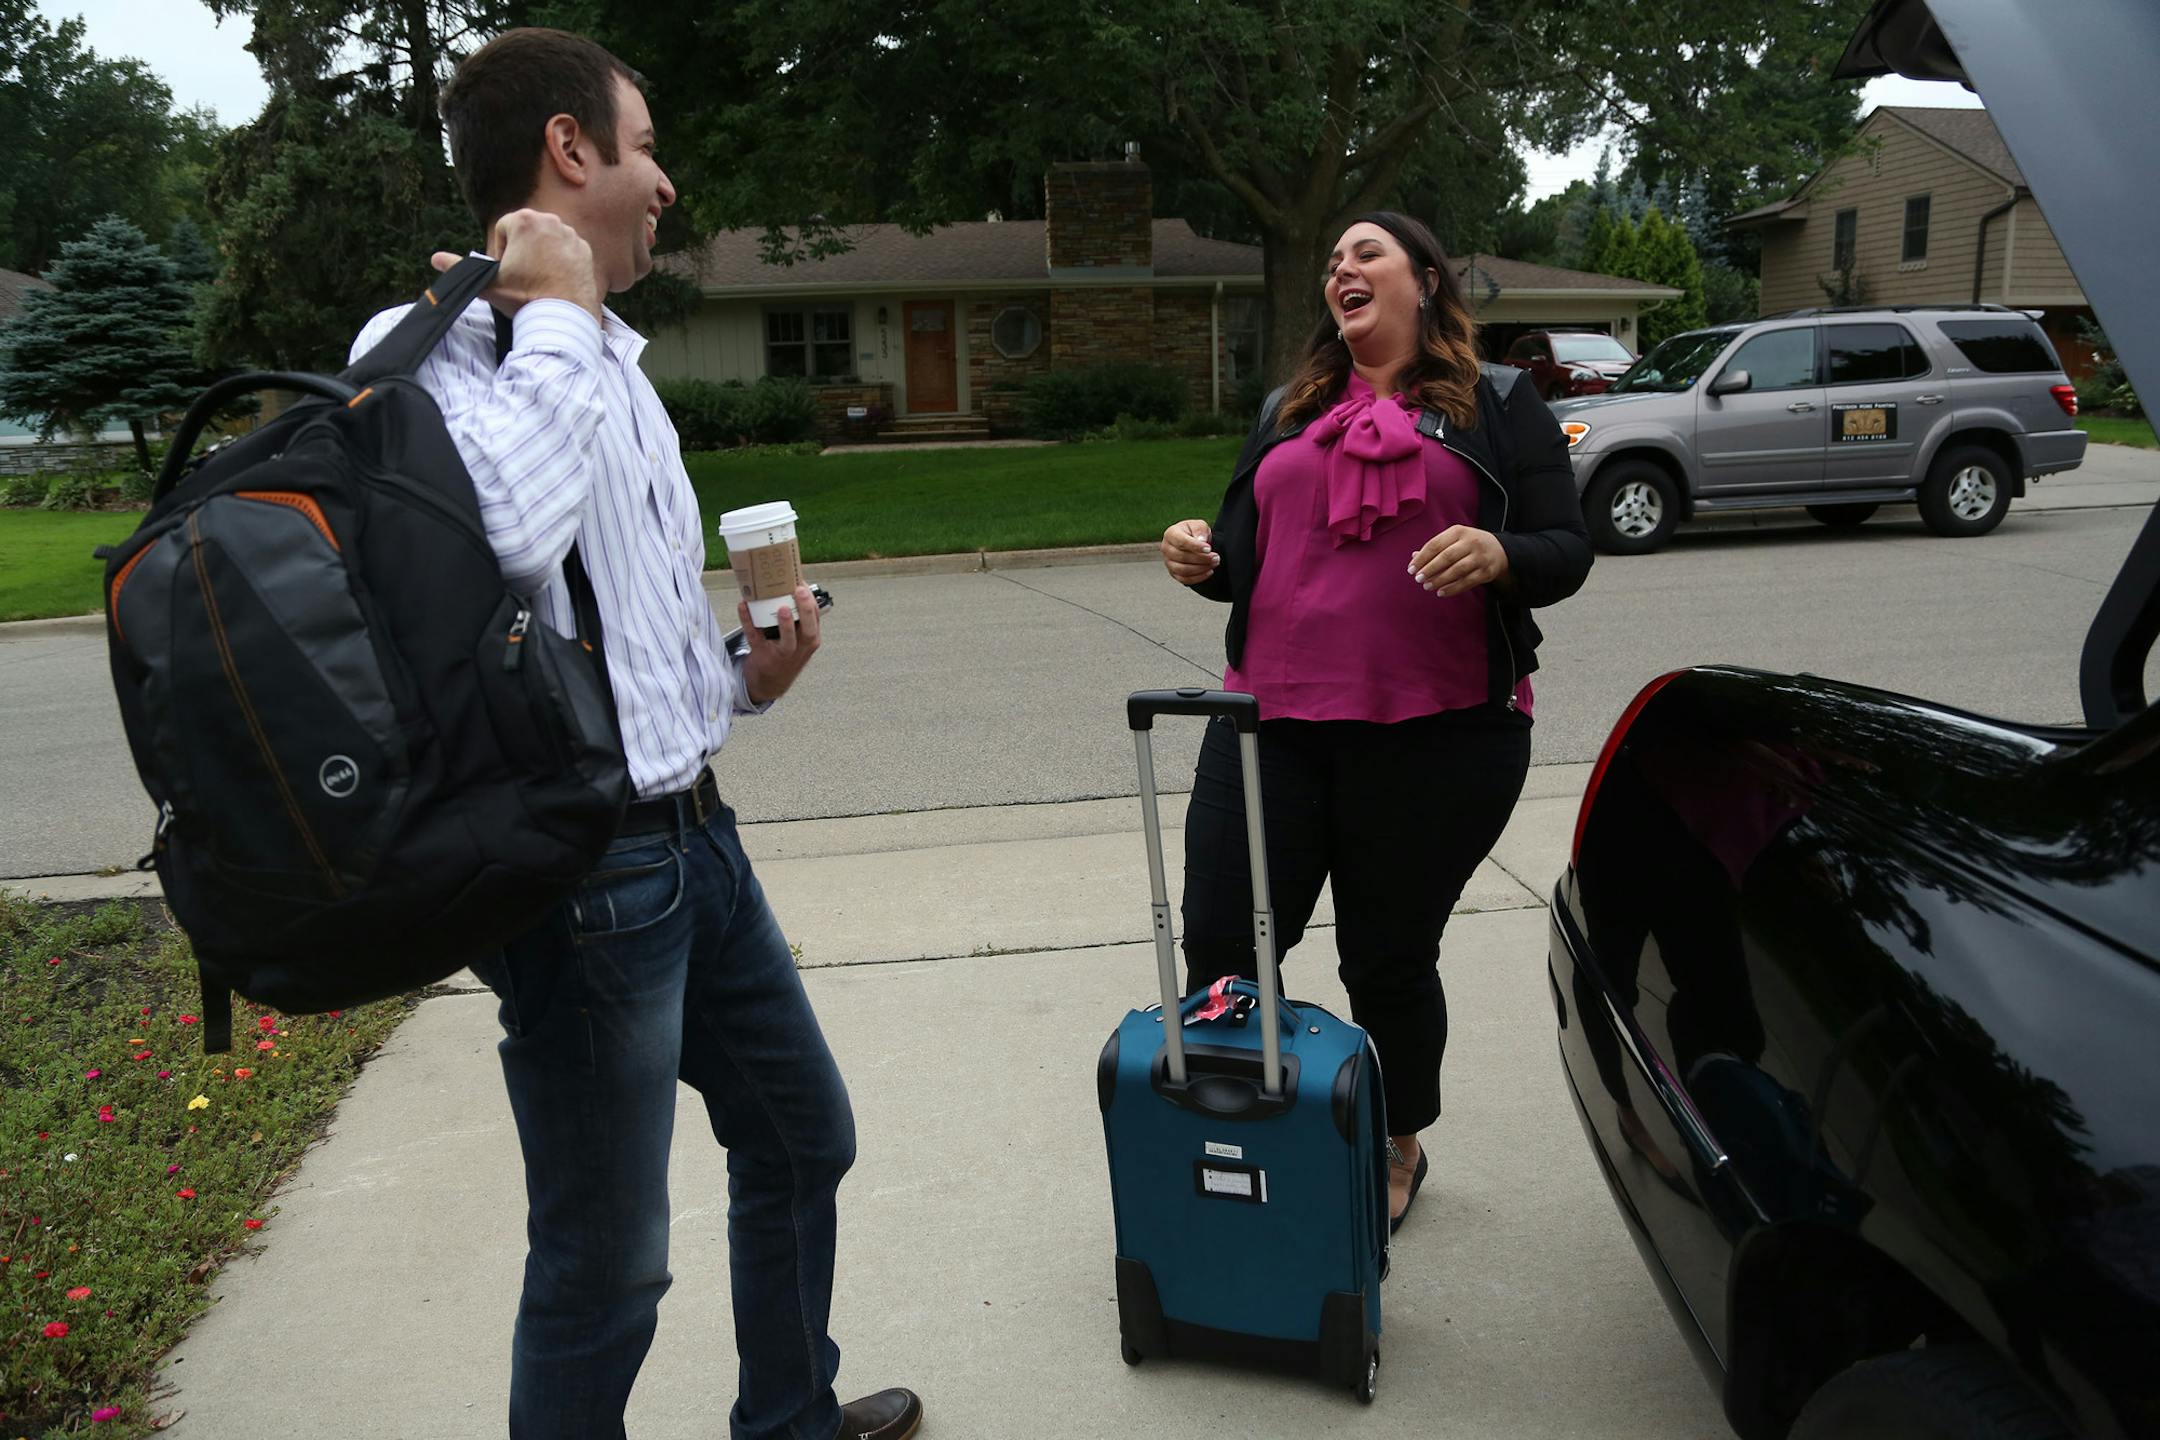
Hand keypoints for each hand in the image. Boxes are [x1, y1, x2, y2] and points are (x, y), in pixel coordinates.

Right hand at [431, 208, 599, 320]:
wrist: (564, 317)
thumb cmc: (525, 298)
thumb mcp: (488, 284)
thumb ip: (459, 268)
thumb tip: (435, 259)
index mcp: (524, 220)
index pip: (504, 229)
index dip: (502, 252)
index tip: (508, 272)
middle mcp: (550, 220)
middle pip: (526, 233)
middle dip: (522, 252)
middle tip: (524, 278)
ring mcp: (571, 234)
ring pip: (547, 241)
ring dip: (541, 256)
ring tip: (540, 281)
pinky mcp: (585, 249)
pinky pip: (566, 251)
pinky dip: (560, 262)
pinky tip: (556, 282)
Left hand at [740, 584, 821, 704]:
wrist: (770, 682)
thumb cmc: (785, 654)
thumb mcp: (799, 639)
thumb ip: (797, 618)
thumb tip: (785, 582)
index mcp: (810, 640)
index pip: (816, 618)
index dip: (810, 600)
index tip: (801, 582)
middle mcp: (800, 648)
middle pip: (809, 631)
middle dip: (805, 610)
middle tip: (799, 591)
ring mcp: (782, 654)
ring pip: (787, 641)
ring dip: (785, 624)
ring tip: (781, 607)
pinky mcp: (762, 656)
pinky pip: (755, 638)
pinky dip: (748, 621)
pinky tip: (743, 606)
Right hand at [1162, 519, 1218, 584]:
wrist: (1192, 541)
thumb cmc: (1194, 532)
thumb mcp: (1199, 525)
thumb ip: (1199, 529)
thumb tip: (1201, 540)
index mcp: (1171, 534)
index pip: (1181, 542)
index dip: (1195, 546)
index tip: (1209, 549)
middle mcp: (1166, 548)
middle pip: (1182, 557)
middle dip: (1202, 559)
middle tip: (1216, 557)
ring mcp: (1168, 562)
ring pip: (1183, 570)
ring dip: (1201, 568)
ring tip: (1214, 563)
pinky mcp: (1173, 573)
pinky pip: (1185, 579)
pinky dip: (1198, 577)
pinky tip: (1209, 571)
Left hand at [1409, 526, 1509, 596]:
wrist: (1499, 550)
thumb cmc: (1468, 545)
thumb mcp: (1454, 540)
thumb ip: (1435, 548)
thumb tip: (1413, 557)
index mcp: (1458, 532)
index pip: (1435, 544)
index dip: (1422, 558)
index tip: (1411, 569)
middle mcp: (1471, 542)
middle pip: (1446, 557)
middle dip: (1430, 569)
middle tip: (1418, 579)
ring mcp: (1480, 557)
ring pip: (1457, 570)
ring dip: (1440, 580)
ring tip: (1427, 587)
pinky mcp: (1486, 572)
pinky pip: (1467, 582)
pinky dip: (1453, 588)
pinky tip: (1441, 592)